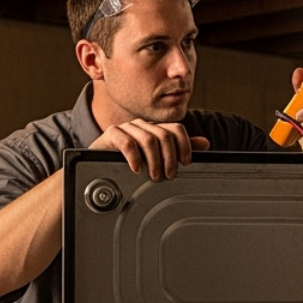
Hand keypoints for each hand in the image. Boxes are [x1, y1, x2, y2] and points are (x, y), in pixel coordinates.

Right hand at [91, 119, 210, 179]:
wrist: (98, 165)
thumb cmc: (128, 162)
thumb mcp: (155, 157)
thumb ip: (178, 149)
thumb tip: (205, 143)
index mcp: (154, 129)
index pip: (176, 129)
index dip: (185, 145)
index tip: (186, 162)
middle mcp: (142, 125)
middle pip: (164, 135)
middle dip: (169, 158)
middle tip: (168, 176)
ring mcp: (127, 128)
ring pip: (148, 139)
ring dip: (154, 161)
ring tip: (154, 176)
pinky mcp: (111, 134)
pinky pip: (126, 141)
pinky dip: (134, 157)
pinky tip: (137, 169)